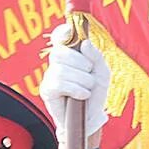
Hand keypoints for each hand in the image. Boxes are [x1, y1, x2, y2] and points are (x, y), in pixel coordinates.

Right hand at [41, 33, 110, 148]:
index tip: (70, 32)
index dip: (62, 33)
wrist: (91, 117)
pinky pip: (59, 84)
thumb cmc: (95, 93)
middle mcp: (56, 63)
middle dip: (80, 63)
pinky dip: (75, 89)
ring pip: (61, 70)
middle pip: (60, 52)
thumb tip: (85, 43)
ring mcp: (49, 76)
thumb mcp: (102, 73)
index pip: (60, 37)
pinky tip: (82, 95)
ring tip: (88, 89)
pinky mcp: (47, 91)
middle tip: (90, 74)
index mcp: (69, 55)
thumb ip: (96, 56)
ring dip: (81, 80)